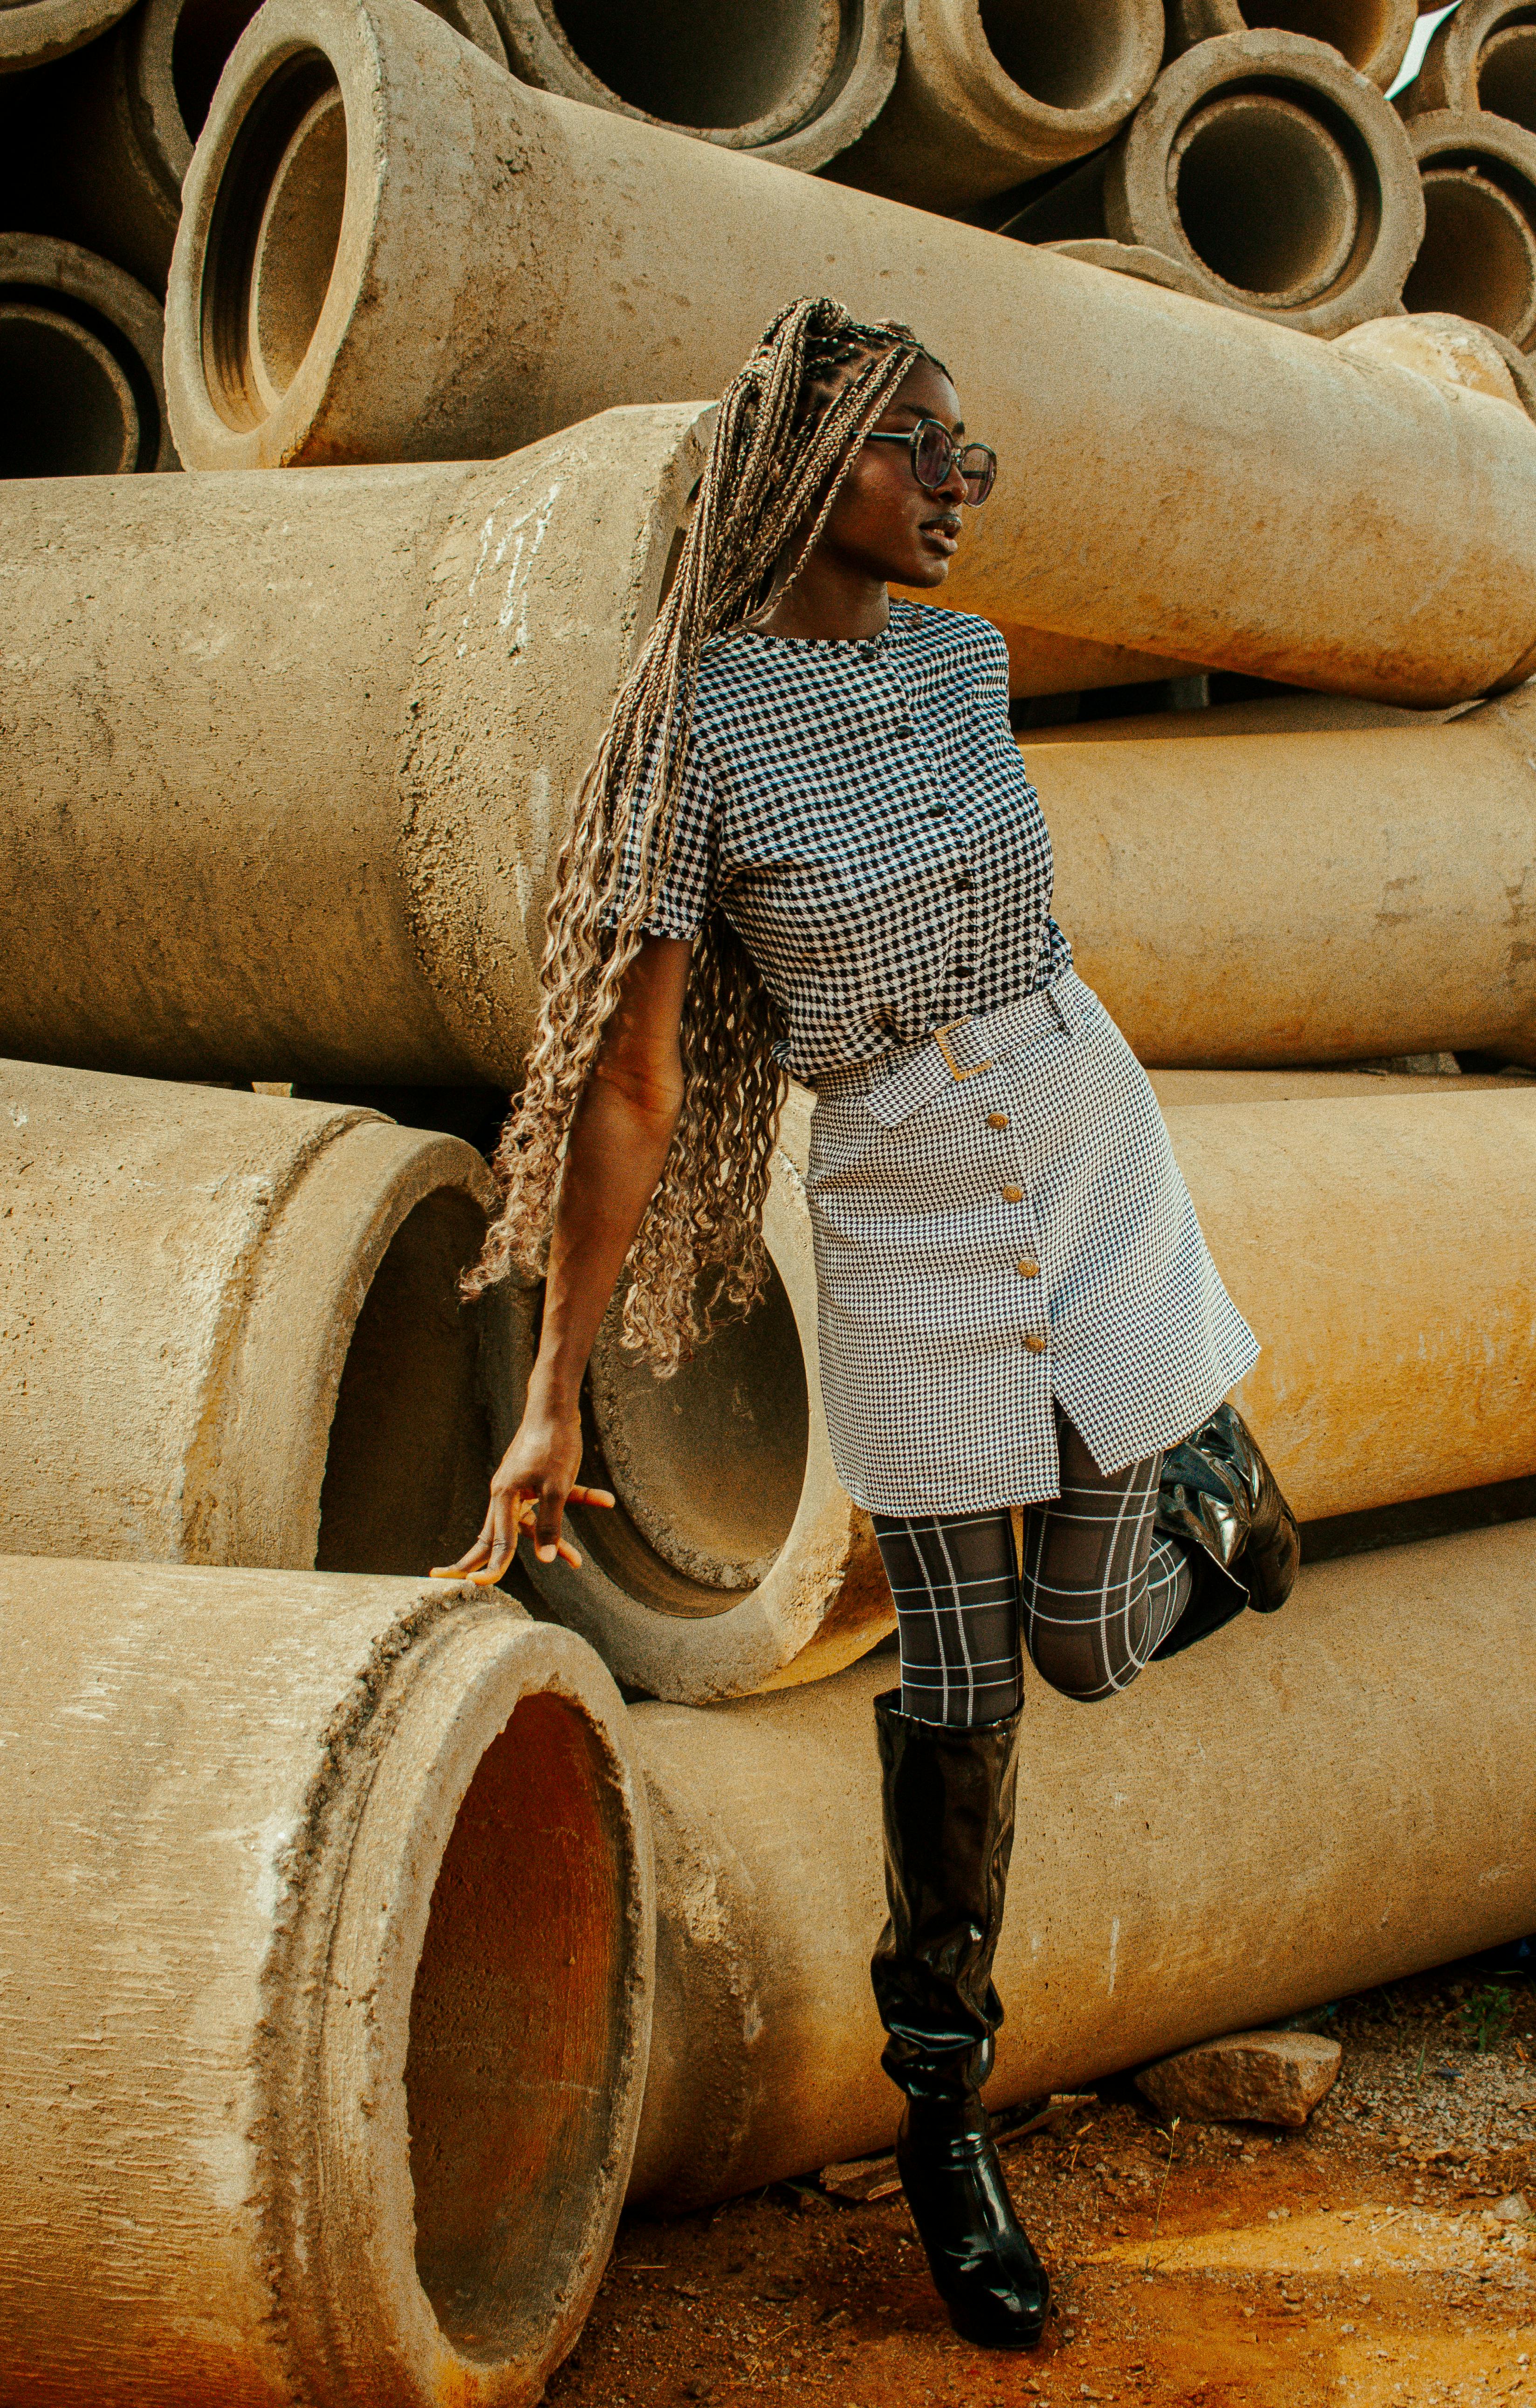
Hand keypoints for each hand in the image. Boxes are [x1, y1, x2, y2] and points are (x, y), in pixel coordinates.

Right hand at [429, 1401, 614, 1584]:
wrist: (556, 1406)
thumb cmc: (554, 1444)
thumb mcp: (557, 1488)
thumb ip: (550, 1524)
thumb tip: (545, 1561)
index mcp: (504, 1497)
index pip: (498, 1541)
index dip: (493, 1567)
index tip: (480, 1586)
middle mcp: (506, 1494)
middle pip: (499, 1536)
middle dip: (493, 1562)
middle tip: (473, 1583)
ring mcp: (520, 1486)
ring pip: (532, 1523)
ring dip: (555, 1539)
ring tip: (576, 1561)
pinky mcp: (536, 1478)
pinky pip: (553, 1500)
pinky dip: (576, 1501)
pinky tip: (605, 1500)